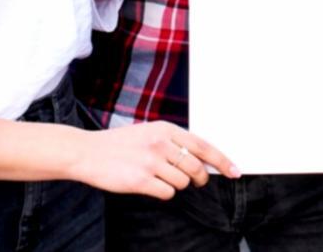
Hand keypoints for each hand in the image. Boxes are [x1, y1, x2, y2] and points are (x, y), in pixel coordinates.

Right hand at [75, 122, 239, 199]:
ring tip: (158, 178)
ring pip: (182, 183)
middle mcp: (160, 143)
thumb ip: (172, 142)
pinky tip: (149, 185)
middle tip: (196, 182)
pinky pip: (167, 194)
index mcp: (165, 128)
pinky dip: (163, 193)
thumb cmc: (120, 144)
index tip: (235, 171)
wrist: (88, 152)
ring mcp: (151, 162)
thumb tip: (200, 159)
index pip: (202, 145)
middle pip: (196, 168)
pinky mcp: (141, 180)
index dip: (222, 160)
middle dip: (200, 179)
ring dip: (175, 185)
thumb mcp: (148, 133)